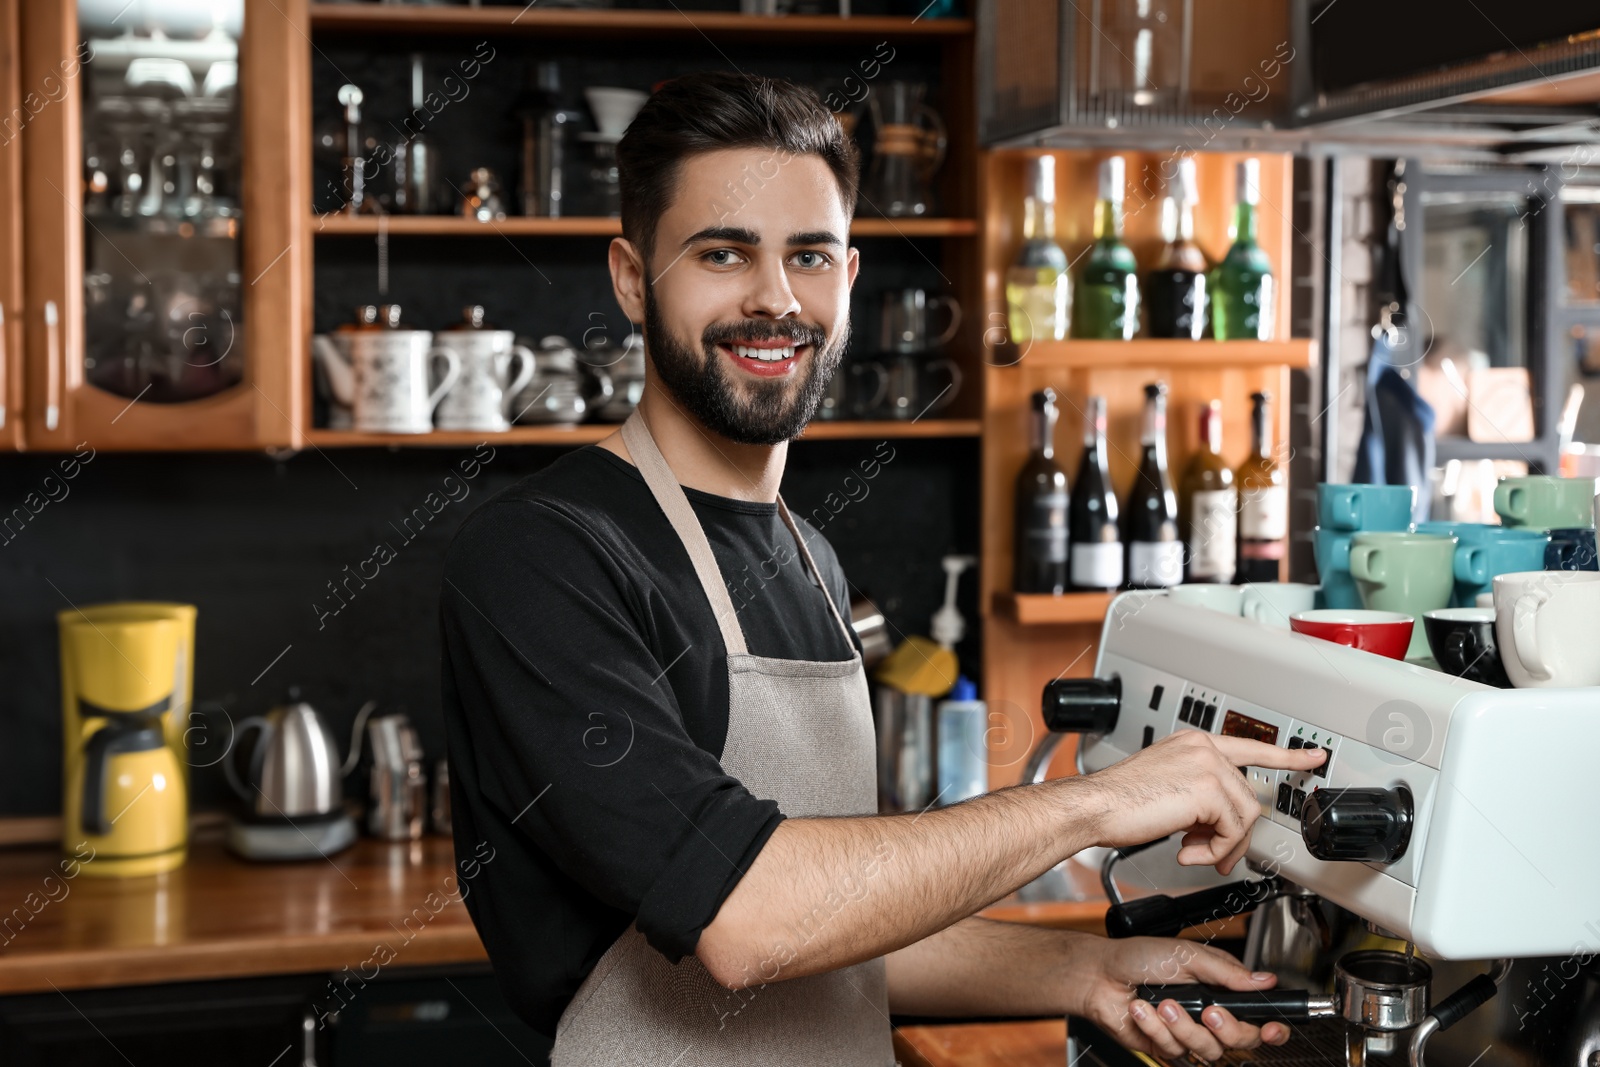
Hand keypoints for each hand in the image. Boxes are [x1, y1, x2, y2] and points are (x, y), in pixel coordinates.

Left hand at [1065, 934, 1292, 1061]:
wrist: (1100, 974)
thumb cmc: (1138, 957)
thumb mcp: (1187, 955)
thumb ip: (1227, 972)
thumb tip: (1266, 981)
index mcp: (1219, 989)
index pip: (1257, 1016)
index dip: (1271, 1028)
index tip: (1273, 1029)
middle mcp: (1207, 1014)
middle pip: (1240, 1041)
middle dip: (1226, 1028)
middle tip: (1208, 1011)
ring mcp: (1186, 1033)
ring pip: (1206, 1049)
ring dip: (1182, 1025)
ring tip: (1162, 1003)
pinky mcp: (1165, 1046)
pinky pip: (1173, 1050)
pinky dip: (1155, 1027)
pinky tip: (1142, 1009)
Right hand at [1082, 732, 1324, 874]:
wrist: (1095, 806)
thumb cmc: (1119, 801)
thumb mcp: (1167, 788)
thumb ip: (1198, 797)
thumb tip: (1219, 825)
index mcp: (1194, 744)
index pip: (1250, 746)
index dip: (1287, 753)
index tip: (1312, 756)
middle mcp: (1204, 749)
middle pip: (1247, 797)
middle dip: (1233, 834)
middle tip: (1210, 854)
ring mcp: (1208, 766)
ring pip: (1244, 816)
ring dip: (1223, 846)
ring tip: (1195, 854)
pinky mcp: (1208, 789)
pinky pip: (1232, 831)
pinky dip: (1214, 852)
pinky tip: (1188, 853)